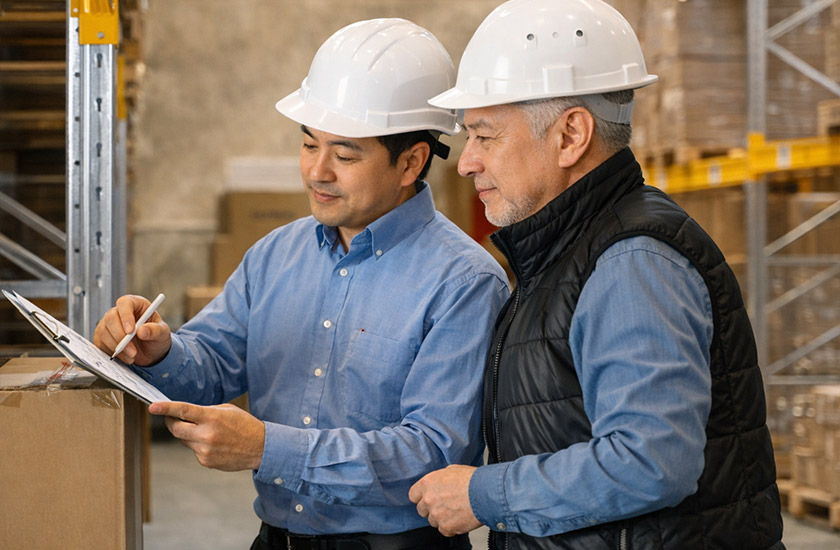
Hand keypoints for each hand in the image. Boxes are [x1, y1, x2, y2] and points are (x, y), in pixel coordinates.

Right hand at [94, 294, 170, 364]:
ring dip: (117, 347)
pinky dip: (113, 353)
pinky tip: (126, 358)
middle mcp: (118, 312)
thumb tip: (142, 331)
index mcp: (135, 304)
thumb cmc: (156, 336)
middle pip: (110, 318)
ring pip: (103, 332)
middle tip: (132, 351)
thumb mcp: (162, 333)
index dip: (126, 316)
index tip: (130, 331)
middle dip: (120, 336)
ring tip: (133, 356)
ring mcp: (108, 324)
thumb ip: (155, 330)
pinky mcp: (102, 337)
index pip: (125, 303)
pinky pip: (101, 343)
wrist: (150, 350)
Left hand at [149, 401, 264, 471]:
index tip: (152, 407)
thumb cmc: (245, 425)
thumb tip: (185, 414)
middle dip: (171, 421)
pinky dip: (199, 445)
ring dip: (189, 434)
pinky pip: (194, 450)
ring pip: (184, 440)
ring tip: (209, 432)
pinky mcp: (205, 461)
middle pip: (176, 429)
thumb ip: (205, 411)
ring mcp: (205, 450)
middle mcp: (206, 434)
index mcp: (212, 417)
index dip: (166, 408)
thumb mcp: (227, 410)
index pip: (183, 411)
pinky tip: (215, 444)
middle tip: (173, 417)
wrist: (260, 447)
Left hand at [409, 465, 481, 535]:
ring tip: (456, 511)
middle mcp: (428, 499)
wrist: (486, 492)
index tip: (427, 498)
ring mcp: (436, 514)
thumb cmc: (473, 479)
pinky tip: (459, 518)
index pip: (413, 495)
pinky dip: (451, 527)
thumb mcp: (452, 470)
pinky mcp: (446, 527)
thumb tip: (440, 482)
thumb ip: (440, 478)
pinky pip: (444, 531)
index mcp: (427, 483)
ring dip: (442, 518)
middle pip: (421, 510)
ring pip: (433, 521)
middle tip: (445, 505)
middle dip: (431, 508)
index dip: (421, 497)